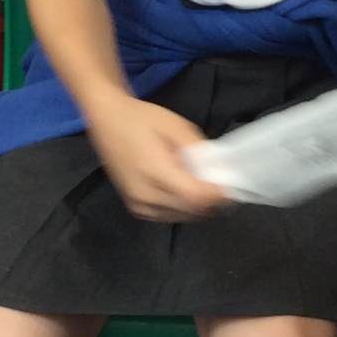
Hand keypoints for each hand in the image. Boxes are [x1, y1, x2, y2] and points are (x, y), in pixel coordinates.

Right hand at [85, 95, 229, 222]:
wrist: (107, 121)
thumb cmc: (142, 118)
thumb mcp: (176, 126)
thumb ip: (199, 150)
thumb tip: (218, 171)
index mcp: (155, 171)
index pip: (195, 197)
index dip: (216, 194)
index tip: (230, 186)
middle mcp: (145, 195)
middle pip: (191, 211)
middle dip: (210, 201)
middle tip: (217, 184)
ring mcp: (138, 205)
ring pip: (182, 217)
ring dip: (196, 206)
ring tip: (199, 185)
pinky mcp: (136, 209)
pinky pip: (168, 216)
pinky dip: (181, 207)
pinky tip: (182, 190)